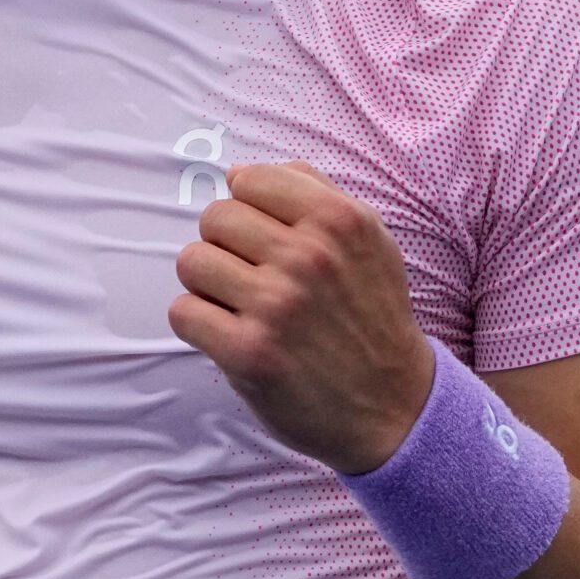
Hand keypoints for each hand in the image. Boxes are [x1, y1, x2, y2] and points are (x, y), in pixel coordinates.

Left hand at [169, 163, 436, 474]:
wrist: (395, 405)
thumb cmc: (372, 316)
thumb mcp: (369, 239)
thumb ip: (313, 192)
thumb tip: (240, 173)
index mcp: (338, 220)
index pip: (248, 180)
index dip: (247, 207)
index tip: (261, 236)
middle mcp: (308, 257)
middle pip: (214, 218)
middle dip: (225, 245)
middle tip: (251, 276)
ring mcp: (277, 305)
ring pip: (192, 261)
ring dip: (208, 284)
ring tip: (240, 304)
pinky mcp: (249, 353)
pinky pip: (184, 312)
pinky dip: (199, 323)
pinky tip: (230, 333)